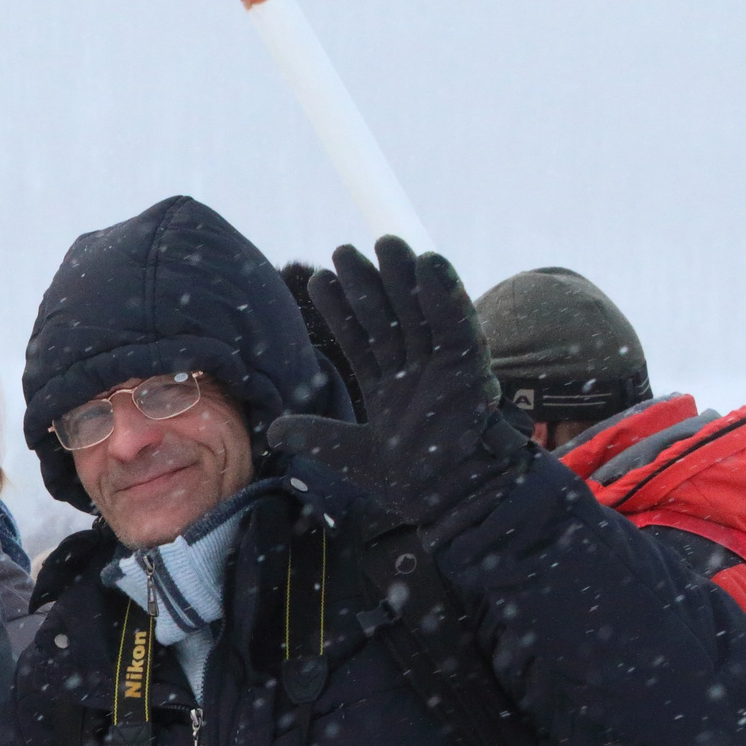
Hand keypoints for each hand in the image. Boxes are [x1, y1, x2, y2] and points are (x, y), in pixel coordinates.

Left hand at [266, 235, 531, 539]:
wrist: (452, 501)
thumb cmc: (411, 482)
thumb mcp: (350, 454)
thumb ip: (317, 436)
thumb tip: (275, 431)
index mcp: (390, 386)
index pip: (359, 337)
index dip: (340, 309)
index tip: (320, 279)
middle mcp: (416, 370)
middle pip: (387, 317)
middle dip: (368, 284)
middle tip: (344, 250)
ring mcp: (443, 367)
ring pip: (419, 311)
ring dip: (402, 277)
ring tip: (382, 244)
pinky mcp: (471, 368)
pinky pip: (457, 321)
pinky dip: (444, 292)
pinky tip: (428, 261)